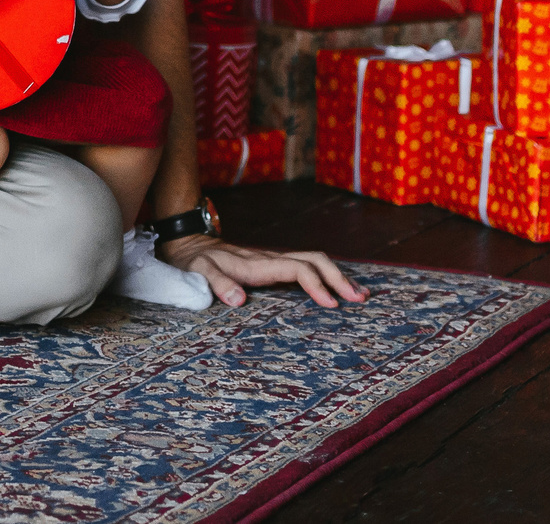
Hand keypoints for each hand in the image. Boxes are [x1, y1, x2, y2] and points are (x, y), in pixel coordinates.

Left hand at [159, 235, 367, 309]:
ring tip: (360, 295)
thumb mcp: (199, 272)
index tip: (331, 305)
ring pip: (314, 261)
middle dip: (339, 278)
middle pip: (315, 260)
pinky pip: (306, 267)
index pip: (296, 268)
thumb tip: (238, 301)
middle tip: (360, 299)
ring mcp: (273, 261)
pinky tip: (337, 289)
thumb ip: (217, 284)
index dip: (316, 284)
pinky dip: (326, 276)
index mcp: (257, 263)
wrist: (189, 244)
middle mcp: (270, 259)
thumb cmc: (195, 262)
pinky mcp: (273, 266)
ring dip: (338, 275)